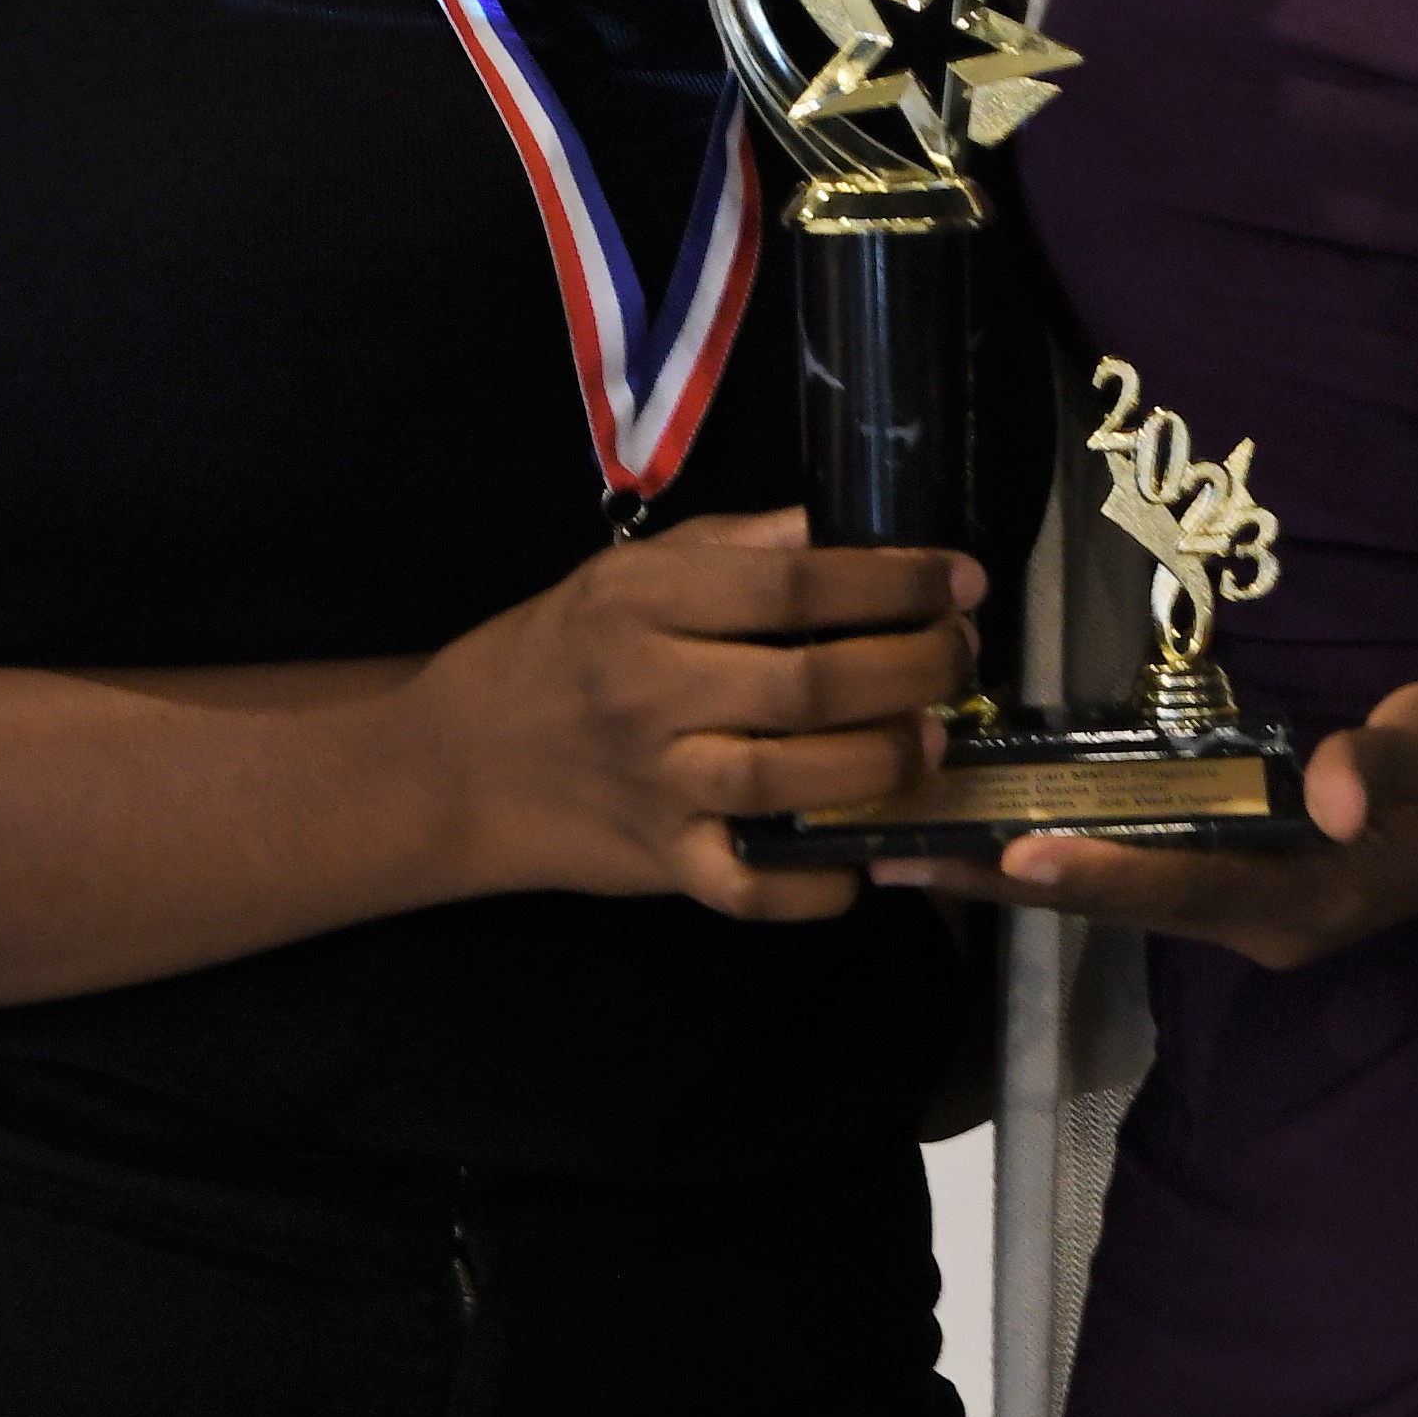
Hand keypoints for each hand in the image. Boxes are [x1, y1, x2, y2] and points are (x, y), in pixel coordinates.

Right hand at [406, 506, 984, 924]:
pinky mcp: (659, 862)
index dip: (892, 581)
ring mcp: (656, 784)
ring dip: (882, 763)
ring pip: (791, 780)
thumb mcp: (629, 574)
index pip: (794, 584)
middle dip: (912, 668)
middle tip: (960, 658)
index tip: (957, 580)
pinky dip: (814, 886)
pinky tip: (865, 862)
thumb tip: (842, 530)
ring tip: (931, 740)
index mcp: (647, 603)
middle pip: (810, 682)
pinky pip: (748, 886)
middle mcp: (650, 691)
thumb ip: (736, 549)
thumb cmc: (559, 650)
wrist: (457, 760)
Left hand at [872, 676, 1417, 969]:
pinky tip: (989, 838)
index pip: (1183, 886)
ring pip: (1113, 899)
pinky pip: (1132, 879)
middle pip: (1117, 908)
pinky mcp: (1235, 887)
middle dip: (1004, 886)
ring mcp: (1244, 911)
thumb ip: (1390, 760)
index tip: (1012, 857)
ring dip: (1012, 880)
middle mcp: (1259, 922)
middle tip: (893, 857)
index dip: (1101, 874)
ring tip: (905, 853)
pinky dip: (1059, 861)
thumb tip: (1337, 790)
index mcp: (1307, 896)